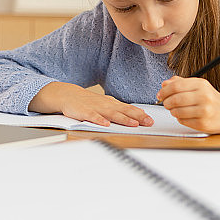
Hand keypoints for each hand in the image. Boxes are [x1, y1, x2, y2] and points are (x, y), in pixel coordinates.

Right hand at [29, 82, 153, 126]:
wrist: (68, 94)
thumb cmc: (88, 101)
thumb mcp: (106, 104)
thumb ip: (120, 110)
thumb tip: (137, 115)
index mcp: (112, 104)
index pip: (129, 109)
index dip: (140, 114)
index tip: (151, 120)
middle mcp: (106, 105)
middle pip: (124, 111)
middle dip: (137, 117)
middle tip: (148, 122)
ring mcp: (95, 108)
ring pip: (111, 114)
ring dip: (123, 119)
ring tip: (133, 124)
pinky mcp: (84, 112)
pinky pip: (93, 117)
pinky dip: (99, 120)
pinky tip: (106, 124)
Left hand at [156, 76, 219, 133]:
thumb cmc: (210, 99)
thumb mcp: (198, 86)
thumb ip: (180, 83)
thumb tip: (164, 84)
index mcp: (201, 84)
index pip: (176, 86)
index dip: (164, 91)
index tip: (160, 94)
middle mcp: (204, 97)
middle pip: (175, 99)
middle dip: (166, 102)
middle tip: (166, 103)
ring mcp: (204, 111)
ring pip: (177, 111)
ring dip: (172, 111)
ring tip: (176, 109)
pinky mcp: (203, 124)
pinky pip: (183, 121)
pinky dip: (180, 118)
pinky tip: (185, 115)